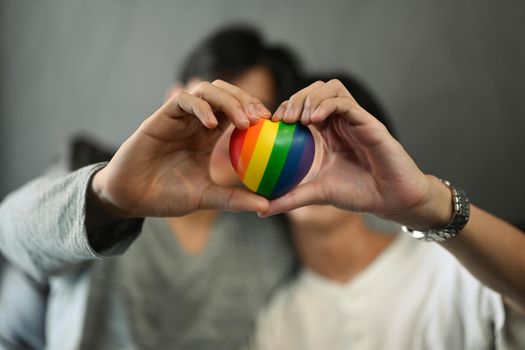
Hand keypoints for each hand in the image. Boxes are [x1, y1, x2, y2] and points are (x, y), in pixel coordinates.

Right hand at [90, 80, 270, 219]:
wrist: (130, 197)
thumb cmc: (165, 196)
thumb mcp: (206, 197)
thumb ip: (233, 199)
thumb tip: (267, 205)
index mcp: (207, 136)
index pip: (236, 112)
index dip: (255, 112)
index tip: (273, 125)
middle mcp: (195, 122)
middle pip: (225, 94)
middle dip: (246, 100)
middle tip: (263, 119)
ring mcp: (179, 117)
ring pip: (207, 90)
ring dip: (229, 100)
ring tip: (243, 121)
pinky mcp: (161, 117)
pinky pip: (184, 100)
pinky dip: (201, 107)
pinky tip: (211, 125)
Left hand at [262, 80, 451, 228]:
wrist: (390, 199)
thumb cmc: (357, 194)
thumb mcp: (316, 194)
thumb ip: (289, 198)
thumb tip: (259, 212)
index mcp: (325, 133)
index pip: (302, 106)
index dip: (284, 108)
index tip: (270, 123)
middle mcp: (338, 121)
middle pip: (314, 90)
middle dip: (295, 98)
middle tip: (283, 119)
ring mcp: (354, 118)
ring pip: (331, 87)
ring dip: (311, 97)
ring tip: (299, 118)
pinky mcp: (368, 121)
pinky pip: (345, 102)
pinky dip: (327, 104)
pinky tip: (314, 119)